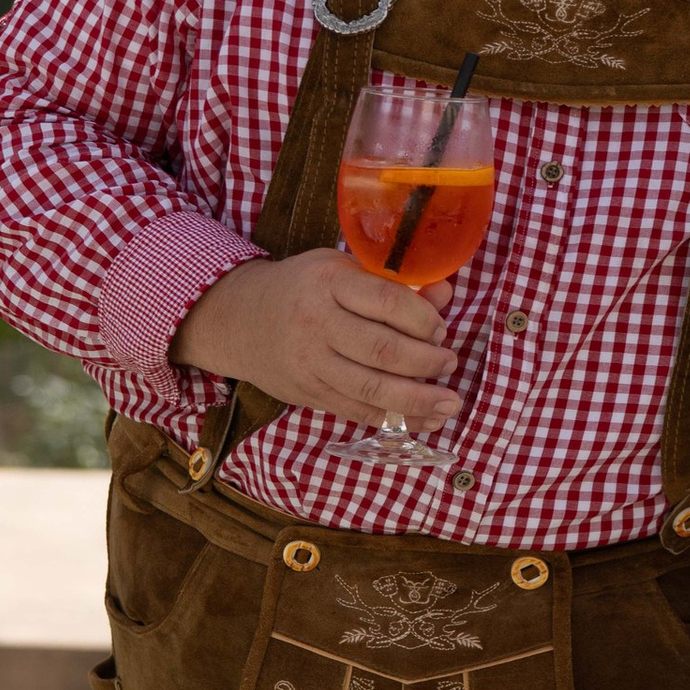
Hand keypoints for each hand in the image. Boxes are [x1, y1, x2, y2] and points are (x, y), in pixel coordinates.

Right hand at [170, 251, 459, 431]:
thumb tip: (446, 293)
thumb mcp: (342, 270)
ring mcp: (310, 363)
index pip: (387, 302)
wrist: (239, 319)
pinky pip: (357, 410)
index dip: (423, 319)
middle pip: (381, 350)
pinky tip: (424, 419)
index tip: (441, 330)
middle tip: (450, 364)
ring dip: (417, 400)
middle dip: (425, 362)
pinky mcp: (309, 393)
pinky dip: (394, 419)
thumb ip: (393, 284)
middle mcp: (317, 323)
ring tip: (449, 403)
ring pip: (370, 387)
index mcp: (329, 282)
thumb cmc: (304, 288)